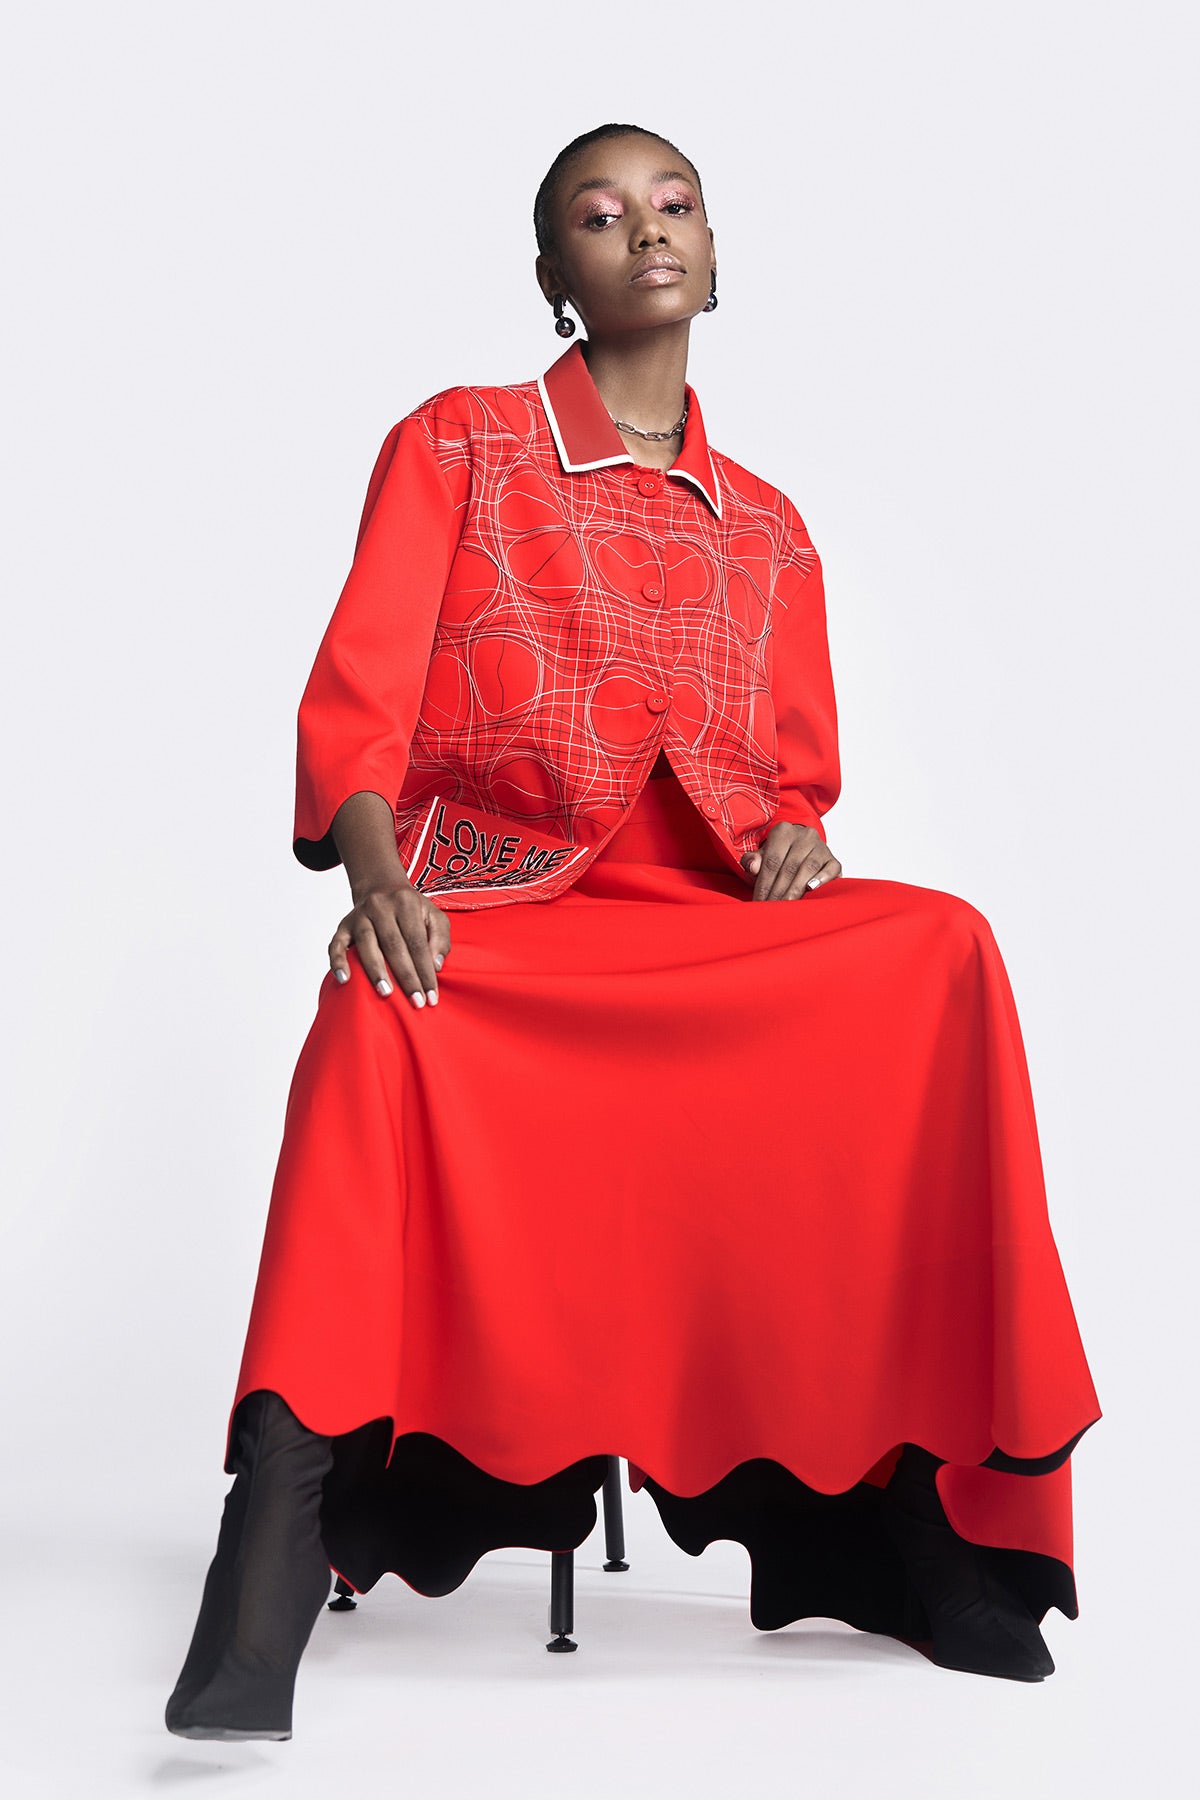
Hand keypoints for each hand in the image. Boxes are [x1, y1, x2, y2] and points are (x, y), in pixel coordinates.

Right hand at [328, 876, 450, 1009]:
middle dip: (406, 976)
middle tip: (416, 1001)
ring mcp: (359, 916)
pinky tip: (345, 979)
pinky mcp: (343, 925)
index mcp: (406, 903)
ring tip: (386, 993)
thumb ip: (440, 937)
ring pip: (366, 944)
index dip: (425, 970)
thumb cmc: (410, 908)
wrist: (380, 886)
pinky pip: (336, 944)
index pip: (417, 942)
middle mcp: (380, 907)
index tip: (431, 996)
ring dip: (376, 971)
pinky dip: (338, 962)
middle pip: (394, 945)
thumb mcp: (433, 915)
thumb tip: (436, 965)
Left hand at [741, 823, 842, 900]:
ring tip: (786, 906)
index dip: (764, 884)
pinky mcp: (833, 859)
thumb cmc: (778, 857)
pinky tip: (811, 889)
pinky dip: (821, 879)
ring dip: (795, 890)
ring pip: (808, 869)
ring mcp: (821, 846)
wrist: (801, 851)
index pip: (772, 861)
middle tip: (771, 909)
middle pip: (789, 867)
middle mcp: (804, 835)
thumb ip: (752, 861)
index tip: (759, 902)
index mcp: (783, 831)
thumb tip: (752, 866)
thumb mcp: (761, 856)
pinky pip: (831, 869)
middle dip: (778, 891)